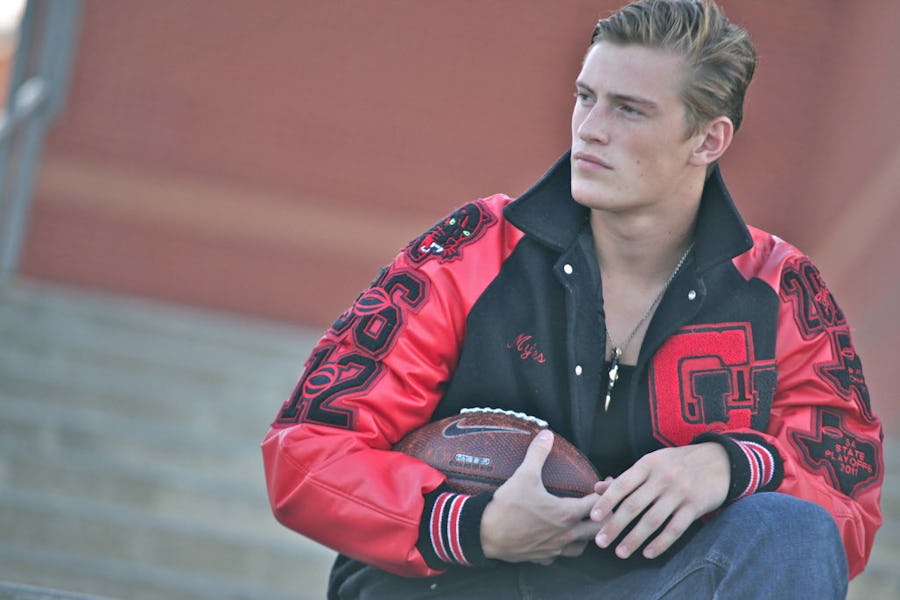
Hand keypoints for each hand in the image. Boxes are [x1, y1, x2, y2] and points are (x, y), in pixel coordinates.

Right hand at [480, 430, 601, 563]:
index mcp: (566, 513)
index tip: (606, 484)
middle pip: (599, 529)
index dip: (606, 492)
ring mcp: (555, 548)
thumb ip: (538, 453)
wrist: (485, 534)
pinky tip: (558, 538)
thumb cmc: (507, 507)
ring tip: (583, 523)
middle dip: (604, 516)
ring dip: (587, 535)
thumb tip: (546, 435)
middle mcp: (566, 534)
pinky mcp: (542, 557)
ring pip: (583, 547)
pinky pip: (560, 555)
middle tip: (602, 504)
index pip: (599, 504)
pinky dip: (564, 547)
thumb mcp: (523, 475)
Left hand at [590, 442, 728, 559]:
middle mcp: (662, 478)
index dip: (607, 501)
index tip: (593, 518)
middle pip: (634, 505)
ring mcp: (680, 492)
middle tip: (600, 542)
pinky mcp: (696, 506)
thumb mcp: (651, 463)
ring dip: (634, 539)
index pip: (622, 484)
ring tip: (620, 552)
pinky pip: (675, 529)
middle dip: (615, 525)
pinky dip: (660, 543)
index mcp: (648, 464)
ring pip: (653, 520)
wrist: (720, 460)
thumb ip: (626, 478)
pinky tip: (647, 553)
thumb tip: (596, 488)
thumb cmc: (677, 463)